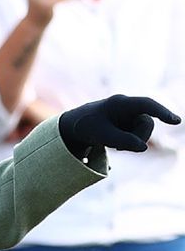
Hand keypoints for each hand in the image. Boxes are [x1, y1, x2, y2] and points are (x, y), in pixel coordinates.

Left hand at [58, 94, 179, 155]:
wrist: (76, 126)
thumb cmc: (86, 126)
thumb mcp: (100, 135)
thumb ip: (121, 140)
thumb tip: (143, 147)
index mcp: (120, 102)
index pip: (146, 105)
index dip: (162, 112)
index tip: (176, 121)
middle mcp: (129, 107)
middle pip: (147, 124)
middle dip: (137, 138)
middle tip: (116, 148)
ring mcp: (131, 116)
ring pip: (144, 133)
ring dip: (132, 142)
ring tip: (113, 144)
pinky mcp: (132, 125)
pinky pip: (140, 138)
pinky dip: (130, 144)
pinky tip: (116, 144)